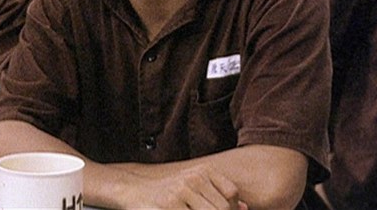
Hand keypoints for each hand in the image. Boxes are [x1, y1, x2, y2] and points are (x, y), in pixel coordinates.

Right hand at [127, 167, 247, 208]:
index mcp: (201, 171)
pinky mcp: (169, 206)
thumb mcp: (193, 187)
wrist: (132, 190)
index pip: (231, 194)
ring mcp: (180, 193)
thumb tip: (244, 208)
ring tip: (190, 209)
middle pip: (222, 208)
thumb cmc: (165, 193)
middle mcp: (192, 179)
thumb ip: (218, 194)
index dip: (231, 208)